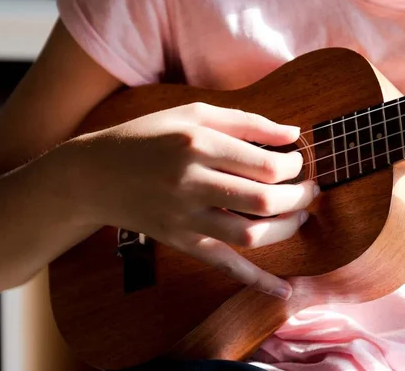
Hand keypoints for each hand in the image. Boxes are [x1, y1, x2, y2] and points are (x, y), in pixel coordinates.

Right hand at [67, 102, 316, 299]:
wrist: (94, 175)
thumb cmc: (149, 137)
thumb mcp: (193, 114)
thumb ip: (246, 121)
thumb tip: (293, 134)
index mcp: (197, 143)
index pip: (265, 164)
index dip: (293, 166)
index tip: (297, 162)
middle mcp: (191, 182)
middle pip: (263, 199)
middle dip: (298, 197)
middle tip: (310, 189)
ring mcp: (184, 217)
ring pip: (249, 235)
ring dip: (286, 229)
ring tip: (299, 216)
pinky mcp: (180, 241)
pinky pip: (223, 265)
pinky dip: (256, 280)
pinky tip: (284, 289)